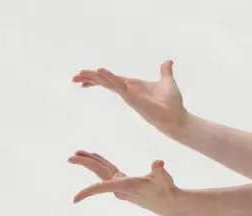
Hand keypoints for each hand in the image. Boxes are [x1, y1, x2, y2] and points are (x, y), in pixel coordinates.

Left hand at [69, 152, 184, 215]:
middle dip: (85, 164)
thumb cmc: (166, 190)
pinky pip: (107, 172)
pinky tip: (95, 156)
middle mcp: (120, 187)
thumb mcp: (164, 179)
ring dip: (90, 161)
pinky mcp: (123, 182)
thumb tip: (158, 163)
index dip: (88, 192)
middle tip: (70, 157)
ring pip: (102, 172)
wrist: (168, 204)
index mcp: (126, 185)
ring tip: (77, 153)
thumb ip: (160, 171)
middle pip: (99, 174)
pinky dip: (100, 163)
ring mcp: (121, 185)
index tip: (74, 200)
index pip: (102, 187)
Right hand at [73, 61, 187, 134]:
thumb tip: (168, 62)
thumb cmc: (172, 103)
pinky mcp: (134, 99)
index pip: (112, 80)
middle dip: (90, 79)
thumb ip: (165, 71)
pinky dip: (111, 78)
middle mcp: (128, 91)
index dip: (98, 77)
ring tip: (80, 75)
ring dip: (95, 78)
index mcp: (133, 86)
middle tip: (74, 78)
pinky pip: (120, 86)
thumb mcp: (167, 82)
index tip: (85, 75)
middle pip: (105, 82)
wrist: (178, 117)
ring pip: (109, 84)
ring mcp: (130, 95)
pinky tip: (100, 71)